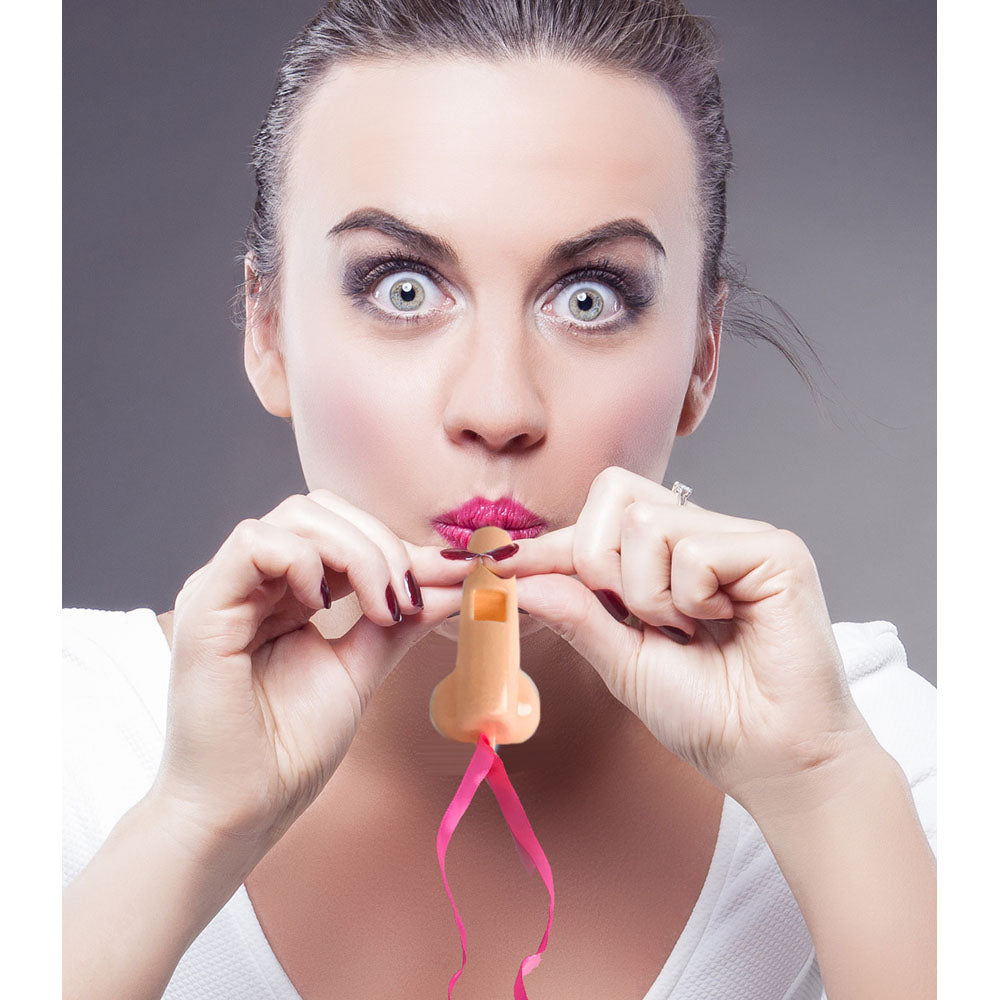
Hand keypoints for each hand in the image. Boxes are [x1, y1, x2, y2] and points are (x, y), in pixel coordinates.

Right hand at [152, 490, 469, 858]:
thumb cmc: (290, 747)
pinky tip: (321, 608)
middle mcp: (252, 581)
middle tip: (406, 599)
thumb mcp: (360, 668)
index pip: (342, 530)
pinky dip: (305, 563)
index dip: (396, 546)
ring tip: (377, 610)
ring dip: (357, 553)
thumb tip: (451, 582)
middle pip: (321, 509)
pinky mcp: (205, 604)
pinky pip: (255, 542)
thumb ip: (398, 621)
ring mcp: (226, 588)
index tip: (448, 578)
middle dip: (380, 544)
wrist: (245, 808)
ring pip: (297, 517)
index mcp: (283, 592)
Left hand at [493, 467, 872, 805]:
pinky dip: (690, 599)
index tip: (495, 563)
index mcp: (666, 557)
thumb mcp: (622, 662)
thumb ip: (577, 614)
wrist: (767, 758)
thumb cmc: (706, 714)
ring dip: (648, 595)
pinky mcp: (775, 550)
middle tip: (640, 619)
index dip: (546, 545)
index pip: (595, 522)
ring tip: (689, 630)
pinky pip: (694, 549)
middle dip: (601, 565)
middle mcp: (702, 534)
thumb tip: (520, 578)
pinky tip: (724, 624)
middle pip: (615, 495)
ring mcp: (738, 537)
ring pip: (645, 524)